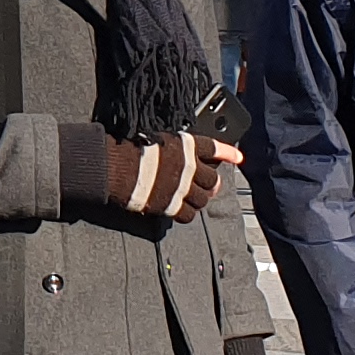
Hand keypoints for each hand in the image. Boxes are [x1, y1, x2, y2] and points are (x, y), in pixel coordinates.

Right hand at [118, 135, 242, 215]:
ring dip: (199, 199)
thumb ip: (173, 149)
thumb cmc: (128, 148)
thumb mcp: (156, 140)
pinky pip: (189, 215)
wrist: (115, 166)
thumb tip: (179, 157)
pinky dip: (186, 213)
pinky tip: (180, 211)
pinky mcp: (172, 205)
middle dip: (211, 184)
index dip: (228, 153)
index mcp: (185, 146)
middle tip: (209, 187)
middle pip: (212, 179)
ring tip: (191, 199)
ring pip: (203, 199)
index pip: (214, 148)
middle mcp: (189, 167)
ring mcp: (182, 188)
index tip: (239, 157)